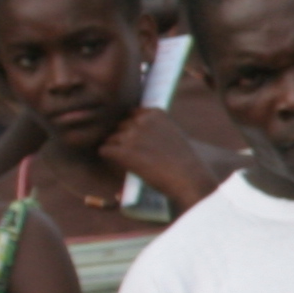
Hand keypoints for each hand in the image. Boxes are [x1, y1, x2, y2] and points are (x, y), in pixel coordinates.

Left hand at [96, 106, 220, 210]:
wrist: (189, 179)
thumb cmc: (184, 161)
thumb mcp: (173, 134)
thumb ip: (154, 127)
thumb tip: (130, 128)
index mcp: (155, 113)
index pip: (131, 114)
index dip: (134, 129)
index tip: (143, 143)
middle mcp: (142, 120)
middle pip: (119, 126)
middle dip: (124, 140)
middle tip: (138, 156)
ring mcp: (131, 135)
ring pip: (110, 139)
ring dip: (118, 151)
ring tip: (134, 164)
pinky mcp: (123, 151)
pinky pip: (104, 151)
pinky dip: (110, 160)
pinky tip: (125, 167)